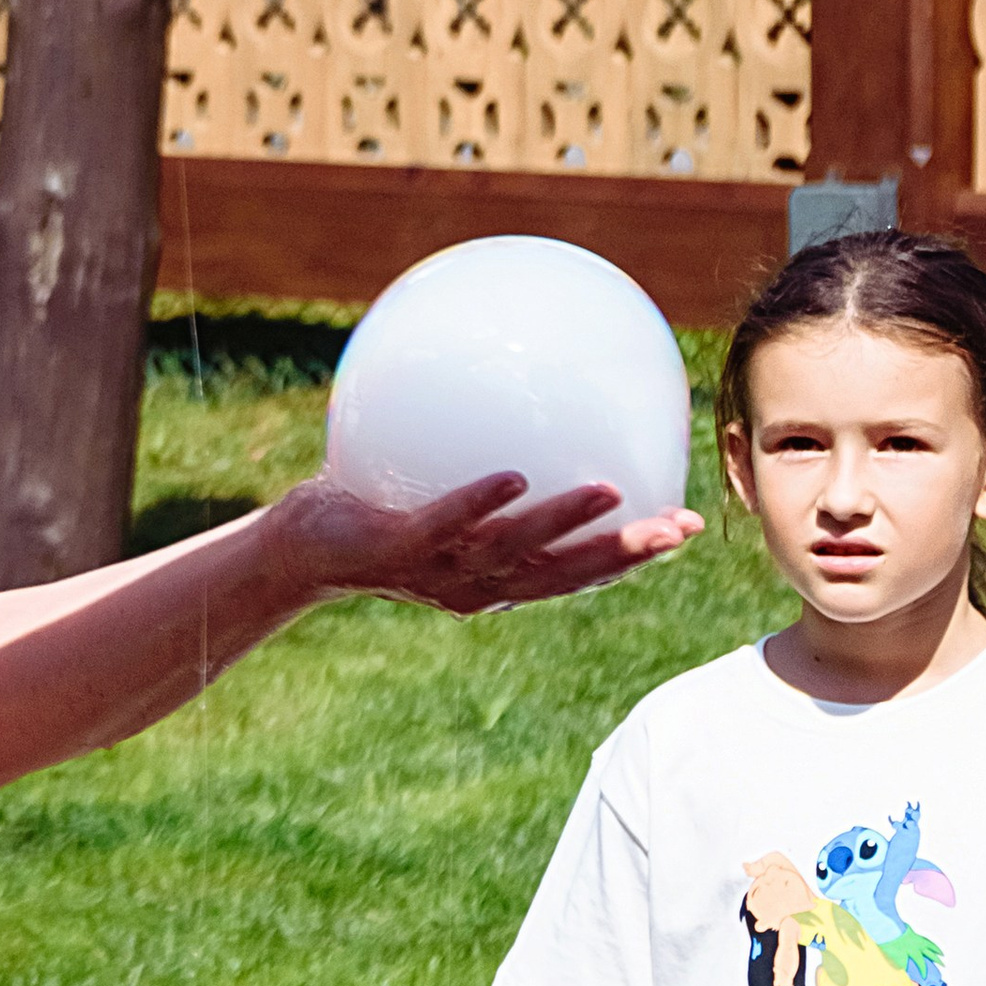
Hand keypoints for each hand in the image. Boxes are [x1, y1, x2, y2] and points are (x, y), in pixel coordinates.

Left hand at [269, 468, 700, 618]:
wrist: (297, 550)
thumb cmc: (372, 512)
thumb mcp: (436, 489)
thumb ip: (481, 465)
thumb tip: (521, 401)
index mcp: (496, 576)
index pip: (576, 570)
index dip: (632, 555)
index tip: (687, 526)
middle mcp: (476, 584)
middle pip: (563, 575)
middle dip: (622, 554)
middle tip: (676, 528)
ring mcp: (438, 570)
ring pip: (512, 552)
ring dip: (563, 524)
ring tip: (609, 493)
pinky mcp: (397, 549)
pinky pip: (443, 523)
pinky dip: (478, 504)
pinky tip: (511, 478)